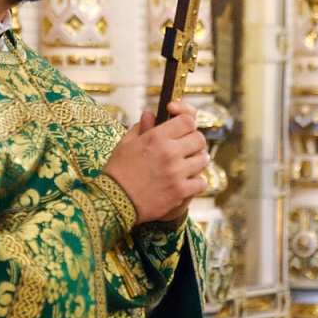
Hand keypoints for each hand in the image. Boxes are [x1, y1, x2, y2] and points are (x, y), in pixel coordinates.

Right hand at [102, 100, 209, 223]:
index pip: (188, 120)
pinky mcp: (181, 192)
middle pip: (199, 139)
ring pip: (204, 159)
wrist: (114, 202)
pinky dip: (197, 182)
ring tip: (189, 164)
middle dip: (193, 141)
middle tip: (186, 147)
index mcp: (156, 137)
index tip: (182, 127)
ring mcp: (177, 173)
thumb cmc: (117, 171)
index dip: (186, 122)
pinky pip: (202, 182)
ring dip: (197, 161)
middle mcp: (170, 152)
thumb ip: (141, 127)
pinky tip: (188, 182)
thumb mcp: (125, 144)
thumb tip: (150, 115)